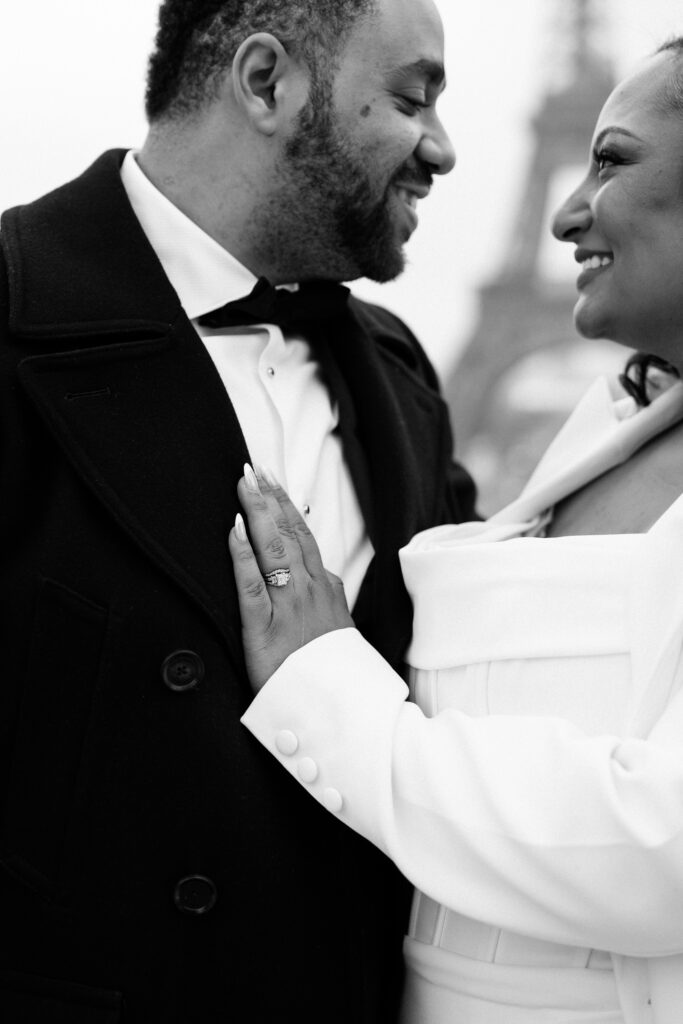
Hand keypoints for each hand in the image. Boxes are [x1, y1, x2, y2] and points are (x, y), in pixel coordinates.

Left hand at [228, 465, 353, 691]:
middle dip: (270, 497)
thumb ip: (331, 601)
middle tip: (253, 467)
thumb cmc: (335, 676)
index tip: (272, 480)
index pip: (305, 537)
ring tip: (243, 483)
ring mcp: (290, 609)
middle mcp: (311, 592)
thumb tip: (326, 577)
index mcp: (327, 590)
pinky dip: (241, 555)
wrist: (341, 714)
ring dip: (257, 512)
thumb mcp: (340, 630)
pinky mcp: (265, 631)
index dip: (286, 506)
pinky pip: (251, 586)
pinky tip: (232, 530)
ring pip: (274, 550)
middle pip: (290, 533)